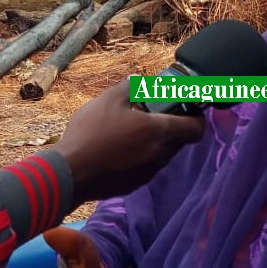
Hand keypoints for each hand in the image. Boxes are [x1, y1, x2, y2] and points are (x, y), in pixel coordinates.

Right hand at [50, 80, 204, 203]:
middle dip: (173, 127)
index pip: (196, 129)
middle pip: (180, 141)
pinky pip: (147, 166)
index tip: (188, 108)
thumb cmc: (91, 132)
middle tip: (154, 114)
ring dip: (156, 142)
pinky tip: (119, 148)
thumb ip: (133, 86)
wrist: (69, 173)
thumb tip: (143, 83)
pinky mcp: (135, 184)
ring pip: (163, 154)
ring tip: (132, 130)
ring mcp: (149, 172)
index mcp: (159, 131)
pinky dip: (142, 156)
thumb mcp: (110, 98)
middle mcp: (160, 154)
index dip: (197, 117)